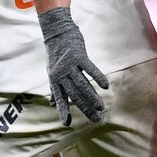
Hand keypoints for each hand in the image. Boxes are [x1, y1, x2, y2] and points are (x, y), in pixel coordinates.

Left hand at [38, 7, 108, 124]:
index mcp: (55, 80)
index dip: (63, 110)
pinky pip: (90, 69)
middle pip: (75, 94)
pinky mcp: (79, 56)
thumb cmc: (55, 54)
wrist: (57, 32)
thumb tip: (52, 105)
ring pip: (82, 84)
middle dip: (85, 108)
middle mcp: (61, 74)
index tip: (67, 124)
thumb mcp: (52, 72)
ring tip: (100, 107)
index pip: (60, 98)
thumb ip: (54, 89)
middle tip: (96, 119)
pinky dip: (97, 77)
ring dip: (92, 97)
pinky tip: (105, 86)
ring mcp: (70, 65)